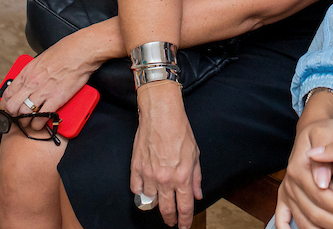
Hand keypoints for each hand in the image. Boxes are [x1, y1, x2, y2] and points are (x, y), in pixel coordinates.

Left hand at [0, 34, 96, 130]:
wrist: (81, 51)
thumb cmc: (66, 51)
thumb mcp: (41, 58)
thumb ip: (34, 71)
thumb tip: (31, 79)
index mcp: (27, 72)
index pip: (8, 93)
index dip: (6, 105)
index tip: (9, 109)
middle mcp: (32, 82)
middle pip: (13, 106)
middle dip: (14, 115)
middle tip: (18, 118)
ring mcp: (43, 91)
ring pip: (25, 114)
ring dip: (25, 121)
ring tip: (29, 123)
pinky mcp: (56, 99)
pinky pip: (41, 117)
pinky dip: (38, 124)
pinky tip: (39, 125)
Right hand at [130, 81, 201, 228]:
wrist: (161, 113)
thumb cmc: (180, 130)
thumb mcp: (195, 154)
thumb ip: (196, 177)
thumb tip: (196, 194)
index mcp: (182, 176)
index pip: (184, 207)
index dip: (184, 221)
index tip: (184, 226)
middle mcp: (165, 179)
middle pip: (166, 209)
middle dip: (170, 219)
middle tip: (172, 222)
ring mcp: (148, 174)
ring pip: (150, 201)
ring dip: (155, 204)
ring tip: (160, 202)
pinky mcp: (136, 167)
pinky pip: (136, 189)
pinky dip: (141, 193)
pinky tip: (146, 191)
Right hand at [276, 117, 332, 228]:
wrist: (312, 129)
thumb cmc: (323, 131)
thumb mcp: (326, 132)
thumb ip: (326, 153)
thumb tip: (322, 182)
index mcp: (299, 168)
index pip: (320, 195)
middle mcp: (290, 182)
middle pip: (314, 212)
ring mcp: (287, 191)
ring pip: (304, 220)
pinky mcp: (285, 197)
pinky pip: (283, 218)